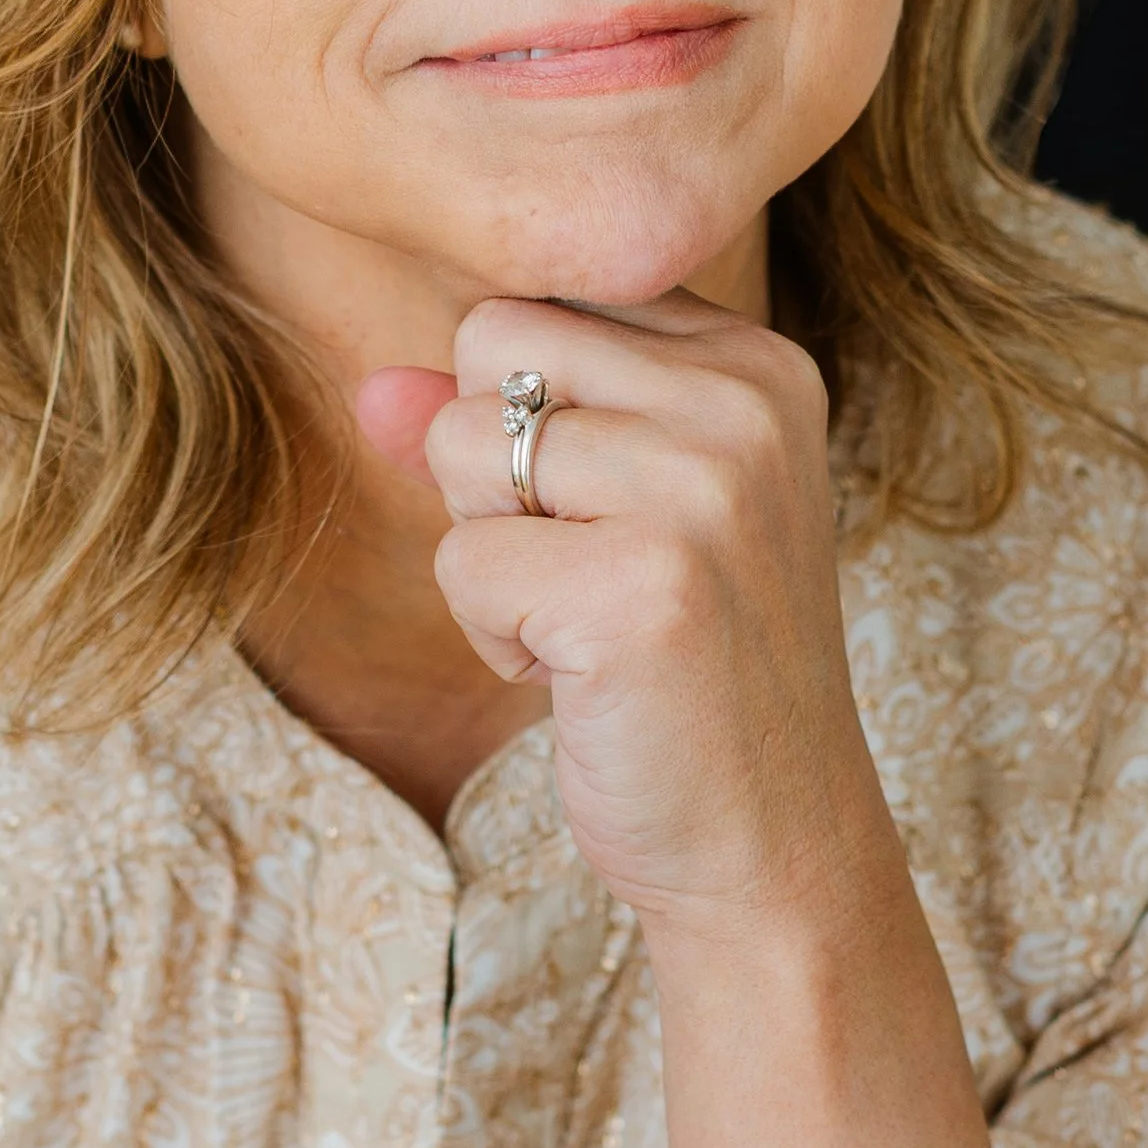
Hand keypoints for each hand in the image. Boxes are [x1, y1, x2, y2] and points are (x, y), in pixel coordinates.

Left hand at [359, 293, 884, 943]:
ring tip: (589, 624)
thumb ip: (492, 428)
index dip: (526, 420)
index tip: (618, 521)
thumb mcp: (604, 520)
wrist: (776, 844)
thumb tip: (371, 384)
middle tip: (590, 573)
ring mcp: (704, 488)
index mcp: (753, 362)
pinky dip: (493, 634)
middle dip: (491, 471)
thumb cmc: (688, 677)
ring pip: (459, 447)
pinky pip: (462, 559)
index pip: (539, 303)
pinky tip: (585, 676)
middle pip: (488, 345)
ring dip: (489, 559)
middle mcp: (743, 400)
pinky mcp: (644, 585)